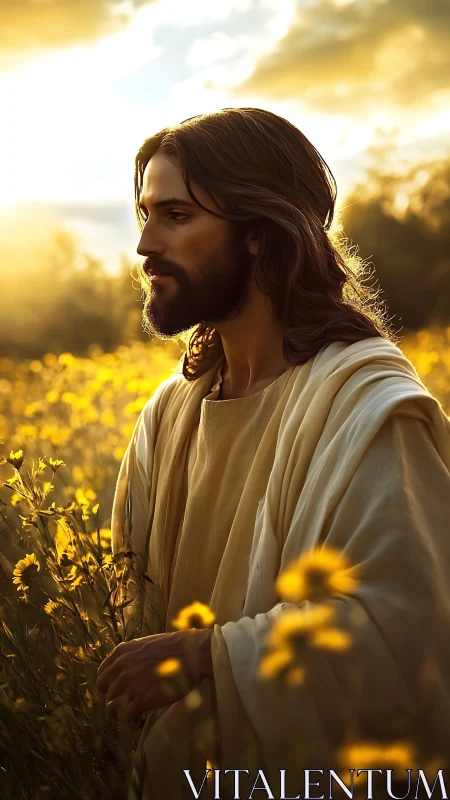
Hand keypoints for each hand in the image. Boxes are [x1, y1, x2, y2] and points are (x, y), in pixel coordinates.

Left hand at [95, 628, 212, 721]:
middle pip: (104, 691)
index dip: (109, 683)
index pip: (101, 674)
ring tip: (131, 711)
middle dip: (114, 697)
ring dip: (120, 710)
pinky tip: (139, 715)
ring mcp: (129, 684)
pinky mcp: (141, 700)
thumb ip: (132, 657)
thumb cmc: (175, 648)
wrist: (192, 654)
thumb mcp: (146, 644)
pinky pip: (125, 716)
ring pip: (111, 706)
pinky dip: (130, 718)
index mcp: (121, 652)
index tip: (117, 688)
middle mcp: (121, 668)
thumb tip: (127, 669)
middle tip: (125, 701)